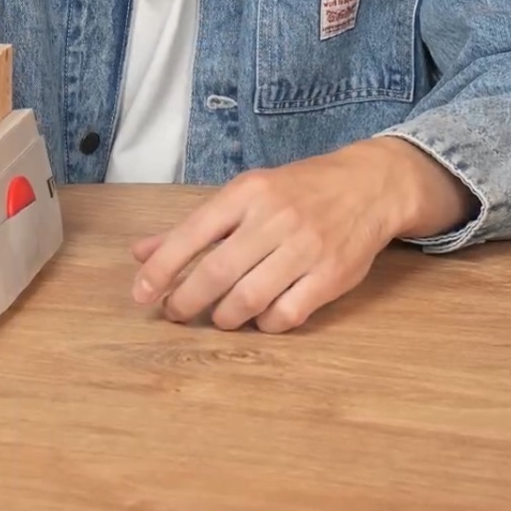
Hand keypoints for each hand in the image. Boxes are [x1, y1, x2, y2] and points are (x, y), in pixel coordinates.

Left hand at [130, 137, 475, 332]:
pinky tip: (260, 318)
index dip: (161, 268)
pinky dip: (265, 324)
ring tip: (218, 316)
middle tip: (174, 312)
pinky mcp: (330, 276)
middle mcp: (275, 218)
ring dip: (223, 316)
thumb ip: (195, 226)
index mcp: (248, 193)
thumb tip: (141, 252)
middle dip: (186, 300)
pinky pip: (286, 315)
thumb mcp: (247, 194)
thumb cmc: (298, 191)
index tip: (141, 293)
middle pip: (216, 272)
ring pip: (248, 299)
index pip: (192, 233)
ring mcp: (305, 247)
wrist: (369, 186)